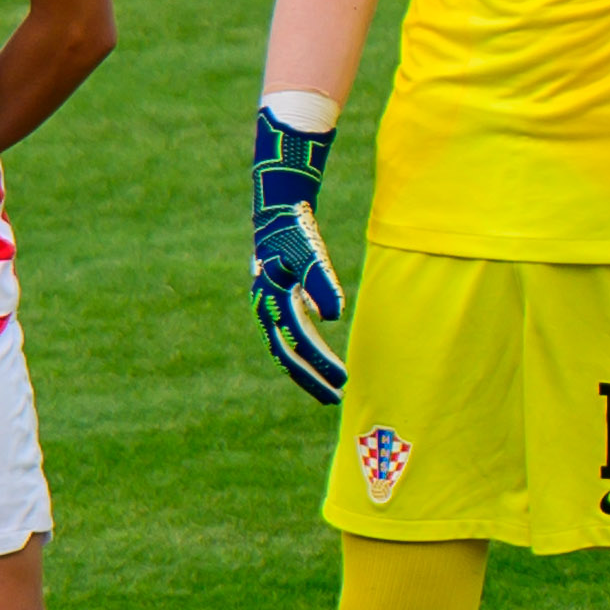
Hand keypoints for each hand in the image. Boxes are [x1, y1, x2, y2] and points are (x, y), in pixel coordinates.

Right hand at [250, 106, 346, 405]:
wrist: (278, 210)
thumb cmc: (295, 230)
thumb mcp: (310, 253)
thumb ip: (322, 282)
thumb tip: (335, 316)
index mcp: (271, 302)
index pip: (296, 345)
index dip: (318, 366)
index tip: (343, 383)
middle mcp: (267, 309)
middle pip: (288, 355)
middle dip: (312, 379)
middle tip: (338, 399)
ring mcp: (270, 306)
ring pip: (288, 347)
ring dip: (308, 369)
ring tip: (332, 386)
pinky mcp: (279, 300)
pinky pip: (290, 334)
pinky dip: (305, 350)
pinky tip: (324, 358)